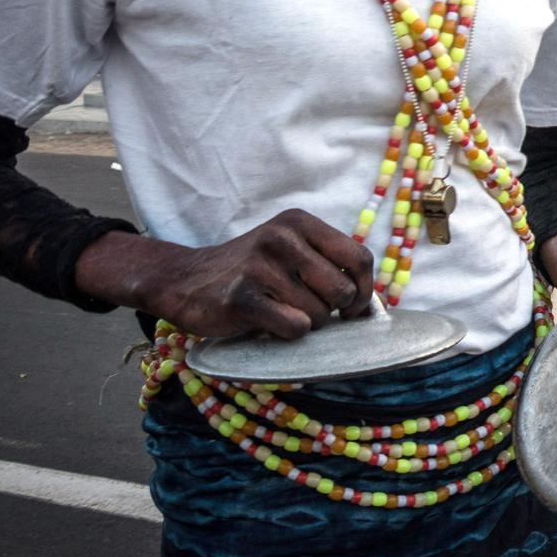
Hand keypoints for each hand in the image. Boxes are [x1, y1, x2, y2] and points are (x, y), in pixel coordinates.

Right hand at [78, 210, 375, 339]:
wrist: (185, 280)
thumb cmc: (252, 271)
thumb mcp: (291, 250)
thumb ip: (329, 264)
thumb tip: (371, 305)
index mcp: (300, 223)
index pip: (359, 258)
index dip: (363, 290)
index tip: (352, 307)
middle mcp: (282, 238)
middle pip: (343, 291)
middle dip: (333, 311)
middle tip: (309, 311)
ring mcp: (260, 266)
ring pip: (319, 315)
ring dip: (305, 324)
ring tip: (280, 312)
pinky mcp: (242, 297)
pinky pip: (294, 327)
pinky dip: (286, 334)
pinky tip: (266, 323)